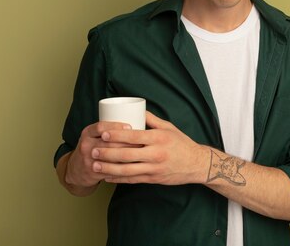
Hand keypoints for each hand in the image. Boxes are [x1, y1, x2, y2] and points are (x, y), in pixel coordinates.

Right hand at [64, 121, 134, 188]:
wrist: (76, 169)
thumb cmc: (91, 147)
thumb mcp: (93, 135)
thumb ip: (108, 129)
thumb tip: (135, 119)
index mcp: (87, 132)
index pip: (101, 127)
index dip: (116, 126)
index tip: (130, 127)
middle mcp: (85, 144)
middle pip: (108, 142)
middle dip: (126, 142)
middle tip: (141, 142)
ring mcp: (88, 159)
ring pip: (110, 157)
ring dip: (126, 156)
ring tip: (140, 153)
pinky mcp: (92, 172)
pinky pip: (110, 170)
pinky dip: (122, 168)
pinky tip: (133, 166)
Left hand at [91, 111, 208, 184]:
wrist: (196, 164)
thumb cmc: (181, 143)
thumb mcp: (169, 127)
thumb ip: (152, 119)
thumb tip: (137, 109)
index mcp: (158, 138)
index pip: (134, 136)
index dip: (117, 135)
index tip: (103, 134)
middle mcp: (156, 154)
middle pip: (127, 154)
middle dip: (107, 153)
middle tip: (93, 151)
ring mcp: (154, 168)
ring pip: (127, 170)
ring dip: (108, 169)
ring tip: (95, 166)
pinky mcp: (153, 179)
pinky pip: (133, 180)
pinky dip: (118, 179)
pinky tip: (107, 177)